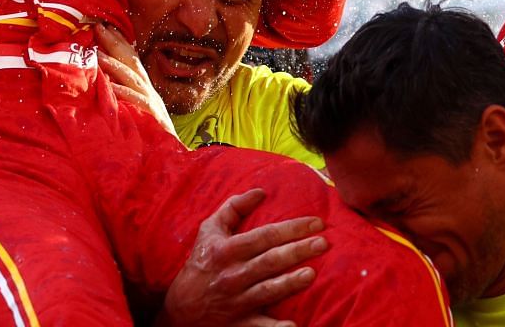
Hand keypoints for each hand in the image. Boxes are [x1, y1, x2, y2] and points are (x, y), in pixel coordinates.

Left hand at [97, 24, 173, 136]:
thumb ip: (121, 95)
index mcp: (143, 87)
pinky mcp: (153, 117)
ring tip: (97, 54)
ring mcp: (152, 102)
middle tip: (98, 28)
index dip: (118, 42)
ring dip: (115, 65)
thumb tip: (100, 80)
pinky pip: (138, 102)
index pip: (130, 59)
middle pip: (131, 62)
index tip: (102, 26)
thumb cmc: (147, 133)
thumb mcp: (133, 109)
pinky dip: (125, 94)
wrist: (169, 155)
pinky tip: (111, 87)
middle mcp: (148, 90)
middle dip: (115, 43)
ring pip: (133, 78)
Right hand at [156, 190, 325, 326]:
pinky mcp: (240, 324)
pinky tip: (292, 325)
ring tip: (312, 273)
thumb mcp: (209, 230)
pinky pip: (261, 326)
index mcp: (226, 249)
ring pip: (268, 290)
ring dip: (290, 283)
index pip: (264, 235)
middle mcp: (232, 274)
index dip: (291, 228)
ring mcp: (237, 300)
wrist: (181, 307)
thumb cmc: (201, 262)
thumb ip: (233, 207)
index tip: (316, 222)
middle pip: (270, 260)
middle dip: (298, 251)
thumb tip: (260, 191)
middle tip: (323, 243)